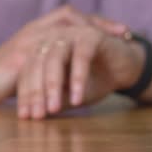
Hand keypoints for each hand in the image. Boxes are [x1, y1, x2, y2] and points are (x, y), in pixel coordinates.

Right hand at [0, 6, 129, 104]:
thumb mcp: (25, 65)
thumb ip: (45, 61)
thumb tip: (67, 67)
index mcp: (34, 31)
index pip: (68, 15)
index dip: (94, 20)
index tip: (118, 29)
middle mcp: (32, 31)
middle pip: (71, 16)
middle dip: (100, 23)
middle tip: (123, 34)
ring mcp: (27, 42)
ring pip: (65, 32)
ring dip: (92, 37)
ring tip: (114, 45)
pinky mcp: (23, 57)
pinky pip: (54, 53)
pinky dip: (75, 58)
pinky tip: (92, 64)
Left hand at [16, 24, 143, 119]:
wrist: (125, 68)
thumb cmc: (93, 81)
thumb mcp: (69, 95)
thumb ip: (52, 99)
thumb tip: (35, 114)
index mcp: (41, 50)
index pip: (27, 73)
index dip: (25, 96)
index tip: (25, 117)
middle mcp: (52, 39)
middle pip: (36, 65)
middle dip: (36, 93)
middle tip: (37, 116)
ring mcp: (70, 34)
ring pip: (55, 60)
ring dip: (53, 86)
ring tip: (54, 109)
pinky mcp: (91, 35)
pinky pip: (81, 57)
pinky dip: (78, 79)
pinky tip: (77, 99)